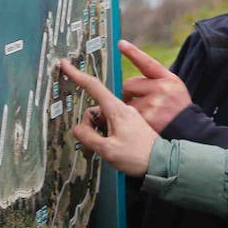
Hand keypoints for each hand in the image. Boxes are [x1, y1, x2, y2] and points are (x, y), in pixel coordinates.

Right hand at [60, 57, 158, 175]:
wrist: (162, 162)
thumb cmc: (137, 156)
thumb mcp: (107, 149)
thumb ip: (88, 137)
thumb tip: (78, 129)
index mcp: (116, 109)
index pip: (93, 87)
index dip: (77, 75)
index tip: (65, 64)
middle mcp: (122, 108)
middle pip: (95, 109)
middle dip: (89, 124)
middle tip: (97, 144)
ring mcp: (127, 115)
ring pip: (102, 117)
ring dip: (98, 132)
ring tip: (109, 149)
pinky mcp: (130, 123)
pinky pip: (111, 123)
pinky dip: (106, 134)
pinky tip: (114, 147)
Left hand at [119, 41, 193, 131]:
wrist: (191, 131)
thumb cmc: (178, 109)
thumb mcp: (174, 89)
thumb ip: (155, 81)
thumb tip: (128, 83)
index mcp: (169, 79)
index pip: (147, 62)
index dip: (133, 53)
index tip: (121, 44)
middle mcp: (162, 89)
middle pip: (128, 84)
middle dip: (127, 94)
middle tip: (134, 102)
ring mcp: (155, 104)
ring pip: (126, 102)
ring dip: (129, 109)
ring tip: (143, 116)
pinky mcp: (149, 120)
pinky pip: (129, 117)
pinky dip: (131, 121)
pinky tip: (141, 125)